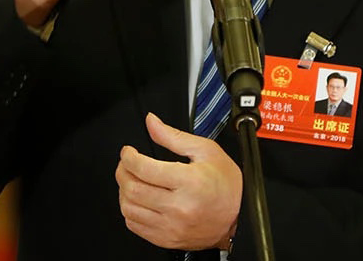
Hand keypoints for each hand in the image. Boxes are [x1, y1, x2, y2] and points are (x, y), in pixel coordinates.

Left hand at [116, 113, 240, 250]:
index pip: (144, 169)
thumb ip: (174, 136)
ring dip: (123, 191)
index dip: (129, 157)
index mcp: (190, 182)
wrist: (239, 217)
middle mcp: (179, 207)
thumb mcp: (206, 151)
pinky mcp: (167, 239)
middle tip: (126, 164)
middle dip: (122, 171)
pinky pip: (135, 225)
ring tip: (132, 180)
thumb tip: (152, 123)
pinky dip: (130, 210)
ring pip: (129, 208)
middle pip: (132, 189)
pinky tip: (139, 200)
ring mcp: (172, 226)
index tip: (128, 152)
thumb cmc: (227, 185)